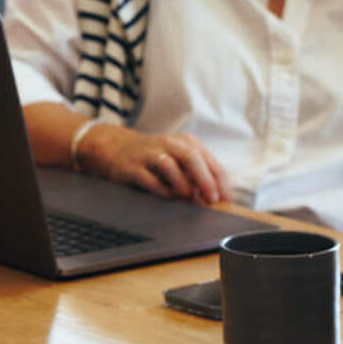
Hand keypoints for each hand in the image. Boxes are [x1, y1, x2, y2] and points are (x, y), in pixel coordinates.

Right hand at [75, 124, 228, 204]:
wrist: (116, 147)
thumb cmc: (154, 157)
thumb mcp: (178, 158)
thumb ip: (196, 175)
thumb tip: (212, 198)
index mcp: (186, 142)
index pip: (210, 162)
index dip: (221, 183)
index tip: (226, 201)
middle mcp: (168, 144)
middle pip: (192, 158)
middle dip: (205, 181)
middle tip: (212, 200)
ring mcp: (149, 154)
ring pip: (170, 165)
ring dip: (182, 184)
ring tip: (186, 197)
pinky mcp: (133, 166)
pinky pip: (149, 178)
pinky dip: (161, 189)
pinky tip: (167, 195)